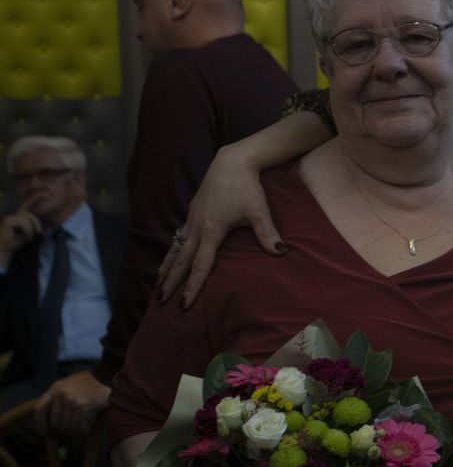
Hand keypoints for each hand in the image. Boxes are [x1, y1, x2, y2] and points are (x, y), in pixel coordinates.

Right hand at [0, 197, 42, 267]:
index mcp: (20, 216)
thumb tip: (44, 218)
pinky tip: (21, 237)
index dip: (35, 197)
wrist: (4, 249)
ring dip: (30, 229)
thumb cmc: (16, 241)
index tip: (46, 193)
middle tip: (38, 232)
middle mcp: (15, 214)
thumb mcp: (29, 231)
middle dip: (36, 223)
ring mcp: (10, 217)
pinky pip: (23, 222)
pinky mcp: (8, 221)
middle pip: (30, 213)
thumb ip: (34, 224)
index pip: (27, 204)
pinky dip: (26, 230)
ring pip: (27, 217)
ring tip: (26, 237)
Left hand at [34, 370, 109, 435]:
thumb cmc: (90, 382)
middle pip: (54, 421)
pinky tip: (87, 426)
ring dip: (74, 429)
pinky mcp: (81, 405)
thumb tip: (50, 415)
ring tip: (82, 427)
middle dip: (63, 428)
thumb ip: (58, 396)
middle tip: (72, 429)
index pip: (39, 409)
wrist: (107, 376)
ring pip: (66, 424)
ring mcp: (70, 399)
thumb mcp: (70, 384)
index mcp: (55, 388)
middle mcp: (60, 394)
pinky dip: (82, 428)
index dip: (39, 423)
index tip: (44, 431)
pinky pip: (78, 424)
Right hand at [156, 144, 284, 307]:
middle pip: (181, 261)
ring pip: (175, 249)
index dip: (192, 286)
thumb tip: (281, 252)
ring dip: (167, 268)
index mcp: (211, 231)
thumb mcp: (259, 211)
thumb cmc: (247, 187)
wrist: (231, 162)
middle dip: (171, 282)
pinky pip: (178, 237)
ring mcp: (192, 219)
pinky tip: (170, 257)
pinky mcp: (192, 212)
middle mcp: (196, 228)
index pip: (200, 266)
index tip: (184, 304)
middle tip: (160, 301)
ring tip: (158, 284)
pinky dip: (172, 251)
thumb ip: (268, 234)